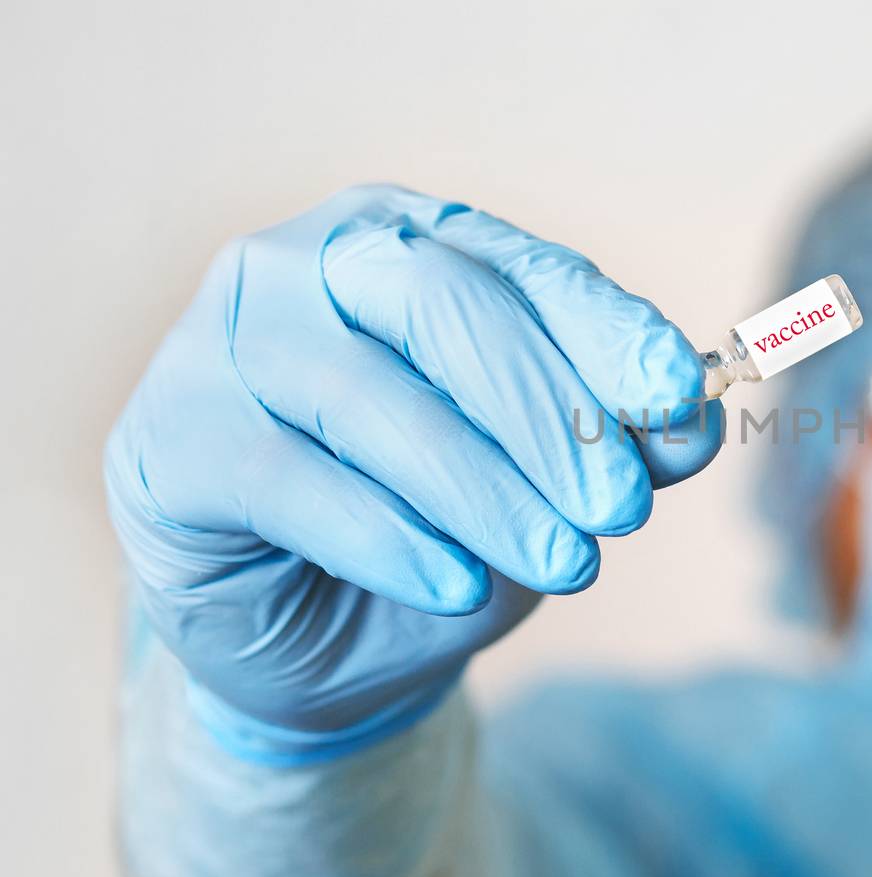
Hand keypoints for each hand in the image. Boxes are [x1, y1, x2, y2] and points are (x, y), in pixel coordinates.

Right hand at [106, 184, 719, 759]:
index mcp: (410, 243)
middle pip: (440, 304)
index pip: (520, 268)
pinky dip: (386, 536)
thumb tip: (694, 416)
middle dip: (547, 411)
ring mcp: (224, 342)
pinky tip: (456, 587)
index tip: (679, 394)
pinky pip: (286, 477)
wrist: (311, 633)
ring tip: (565, 566)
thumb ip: (616, 438)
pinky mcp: (171, 439)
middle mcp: (308, 265)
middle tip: (622, 509)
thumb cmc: (438, 525)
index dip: (605, 328)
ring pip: (367, 395)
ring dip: (483, 488)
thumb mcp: (544, 484)